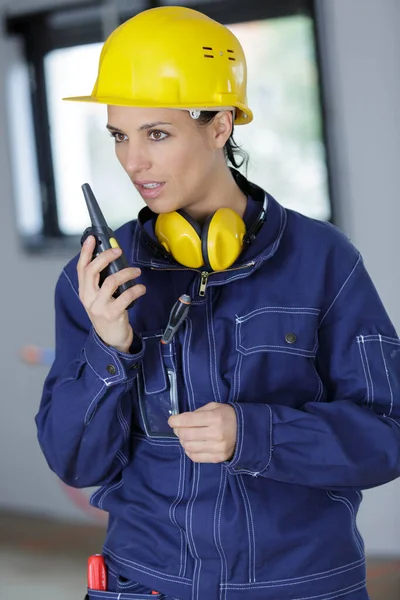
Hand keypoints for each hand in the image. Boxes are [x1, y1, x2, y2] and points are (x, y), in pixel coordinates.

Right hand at [77, 235, 145, 351]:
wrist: (111, 340)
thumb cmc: (107, 315)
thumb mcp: (99, 298)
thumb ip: (101, 282)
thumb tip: (111, 260)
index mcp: (84, 291)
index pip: (81, 268)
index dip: (86, 252)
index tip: (92, 238)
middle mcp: (88, 298)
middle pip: (93, 271)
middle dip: (106, 257)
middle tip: (118, 251)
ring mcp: (99, 307)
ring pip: (111, 281)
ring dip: (127, 273)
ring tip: (136, 272)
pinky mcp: (112, 314)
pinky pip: (125, 296)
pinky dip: (136, 290)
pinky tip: (141, 288)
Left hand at [168, 403, 236, 462]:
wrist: (247, 431)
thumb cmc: (228, 415)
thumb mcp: (214, 407)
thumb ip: (197, 412)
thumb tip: (180, 420)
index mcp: (214, 418)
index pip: (187, 420)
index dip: (175, 421)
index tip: (171, 420)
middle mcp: (216, 434)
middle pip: (186, 435)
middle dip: (178, 430)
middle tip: (178, 428)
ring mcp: (217, 448)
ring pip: (188, 447)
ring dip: (183, 441)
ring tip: (186, 436)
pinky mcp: (217, 458)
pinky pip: (195, 457)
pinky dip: (189, 451)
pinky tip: (192, 445)